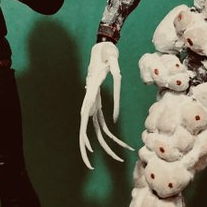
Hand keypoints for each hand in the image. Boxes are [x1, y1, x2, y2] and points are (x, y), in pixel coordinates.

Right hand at [79, 42, 132, 168]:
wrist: (102, 45)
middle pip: (90, 131)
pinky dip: (109, 133)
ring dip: (108, 144)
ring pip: (97, 130)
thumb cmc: (107, 53)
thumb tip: (114, 117)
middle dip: (99, 149)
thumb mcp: (115, 67)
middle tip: (114, 161)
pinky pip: (102, 122)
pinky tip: (118, 142)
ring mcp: (93, 104)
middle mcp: (88, 102)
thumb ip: (116, 88)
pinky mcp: (98, 103)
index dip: (84, 141)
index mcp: (89, 96)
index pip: (84, 123)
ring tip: (122, 155)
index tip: (88, 155)